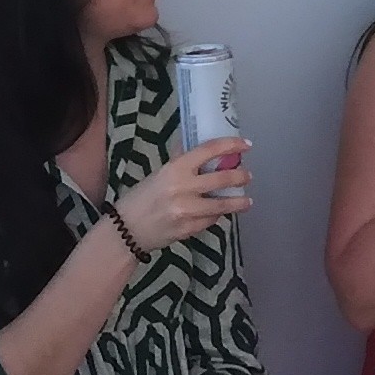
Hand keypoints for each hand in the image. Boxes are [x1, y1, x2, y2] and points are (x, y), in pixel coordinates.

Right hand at [117, 136, 251, 254]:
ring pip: (223, 204)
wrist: (127, 229)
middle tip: (247, 176)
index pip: (209, 150)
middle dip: (240, 176)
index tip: (246, 145)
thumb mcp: (160, 173)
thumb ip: (181, 162)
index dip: (231, 145)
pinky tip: (217, 213)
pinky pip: (211, 220)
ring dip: (239, 202)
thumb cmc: (142, 197)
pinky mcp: (190, 229)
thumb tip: (200, 147)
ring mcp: (188, 210)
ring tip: (246, 201)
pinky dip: (215, 215)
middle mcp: (183, 188)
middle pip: (223, 178)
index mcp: (175, 168)